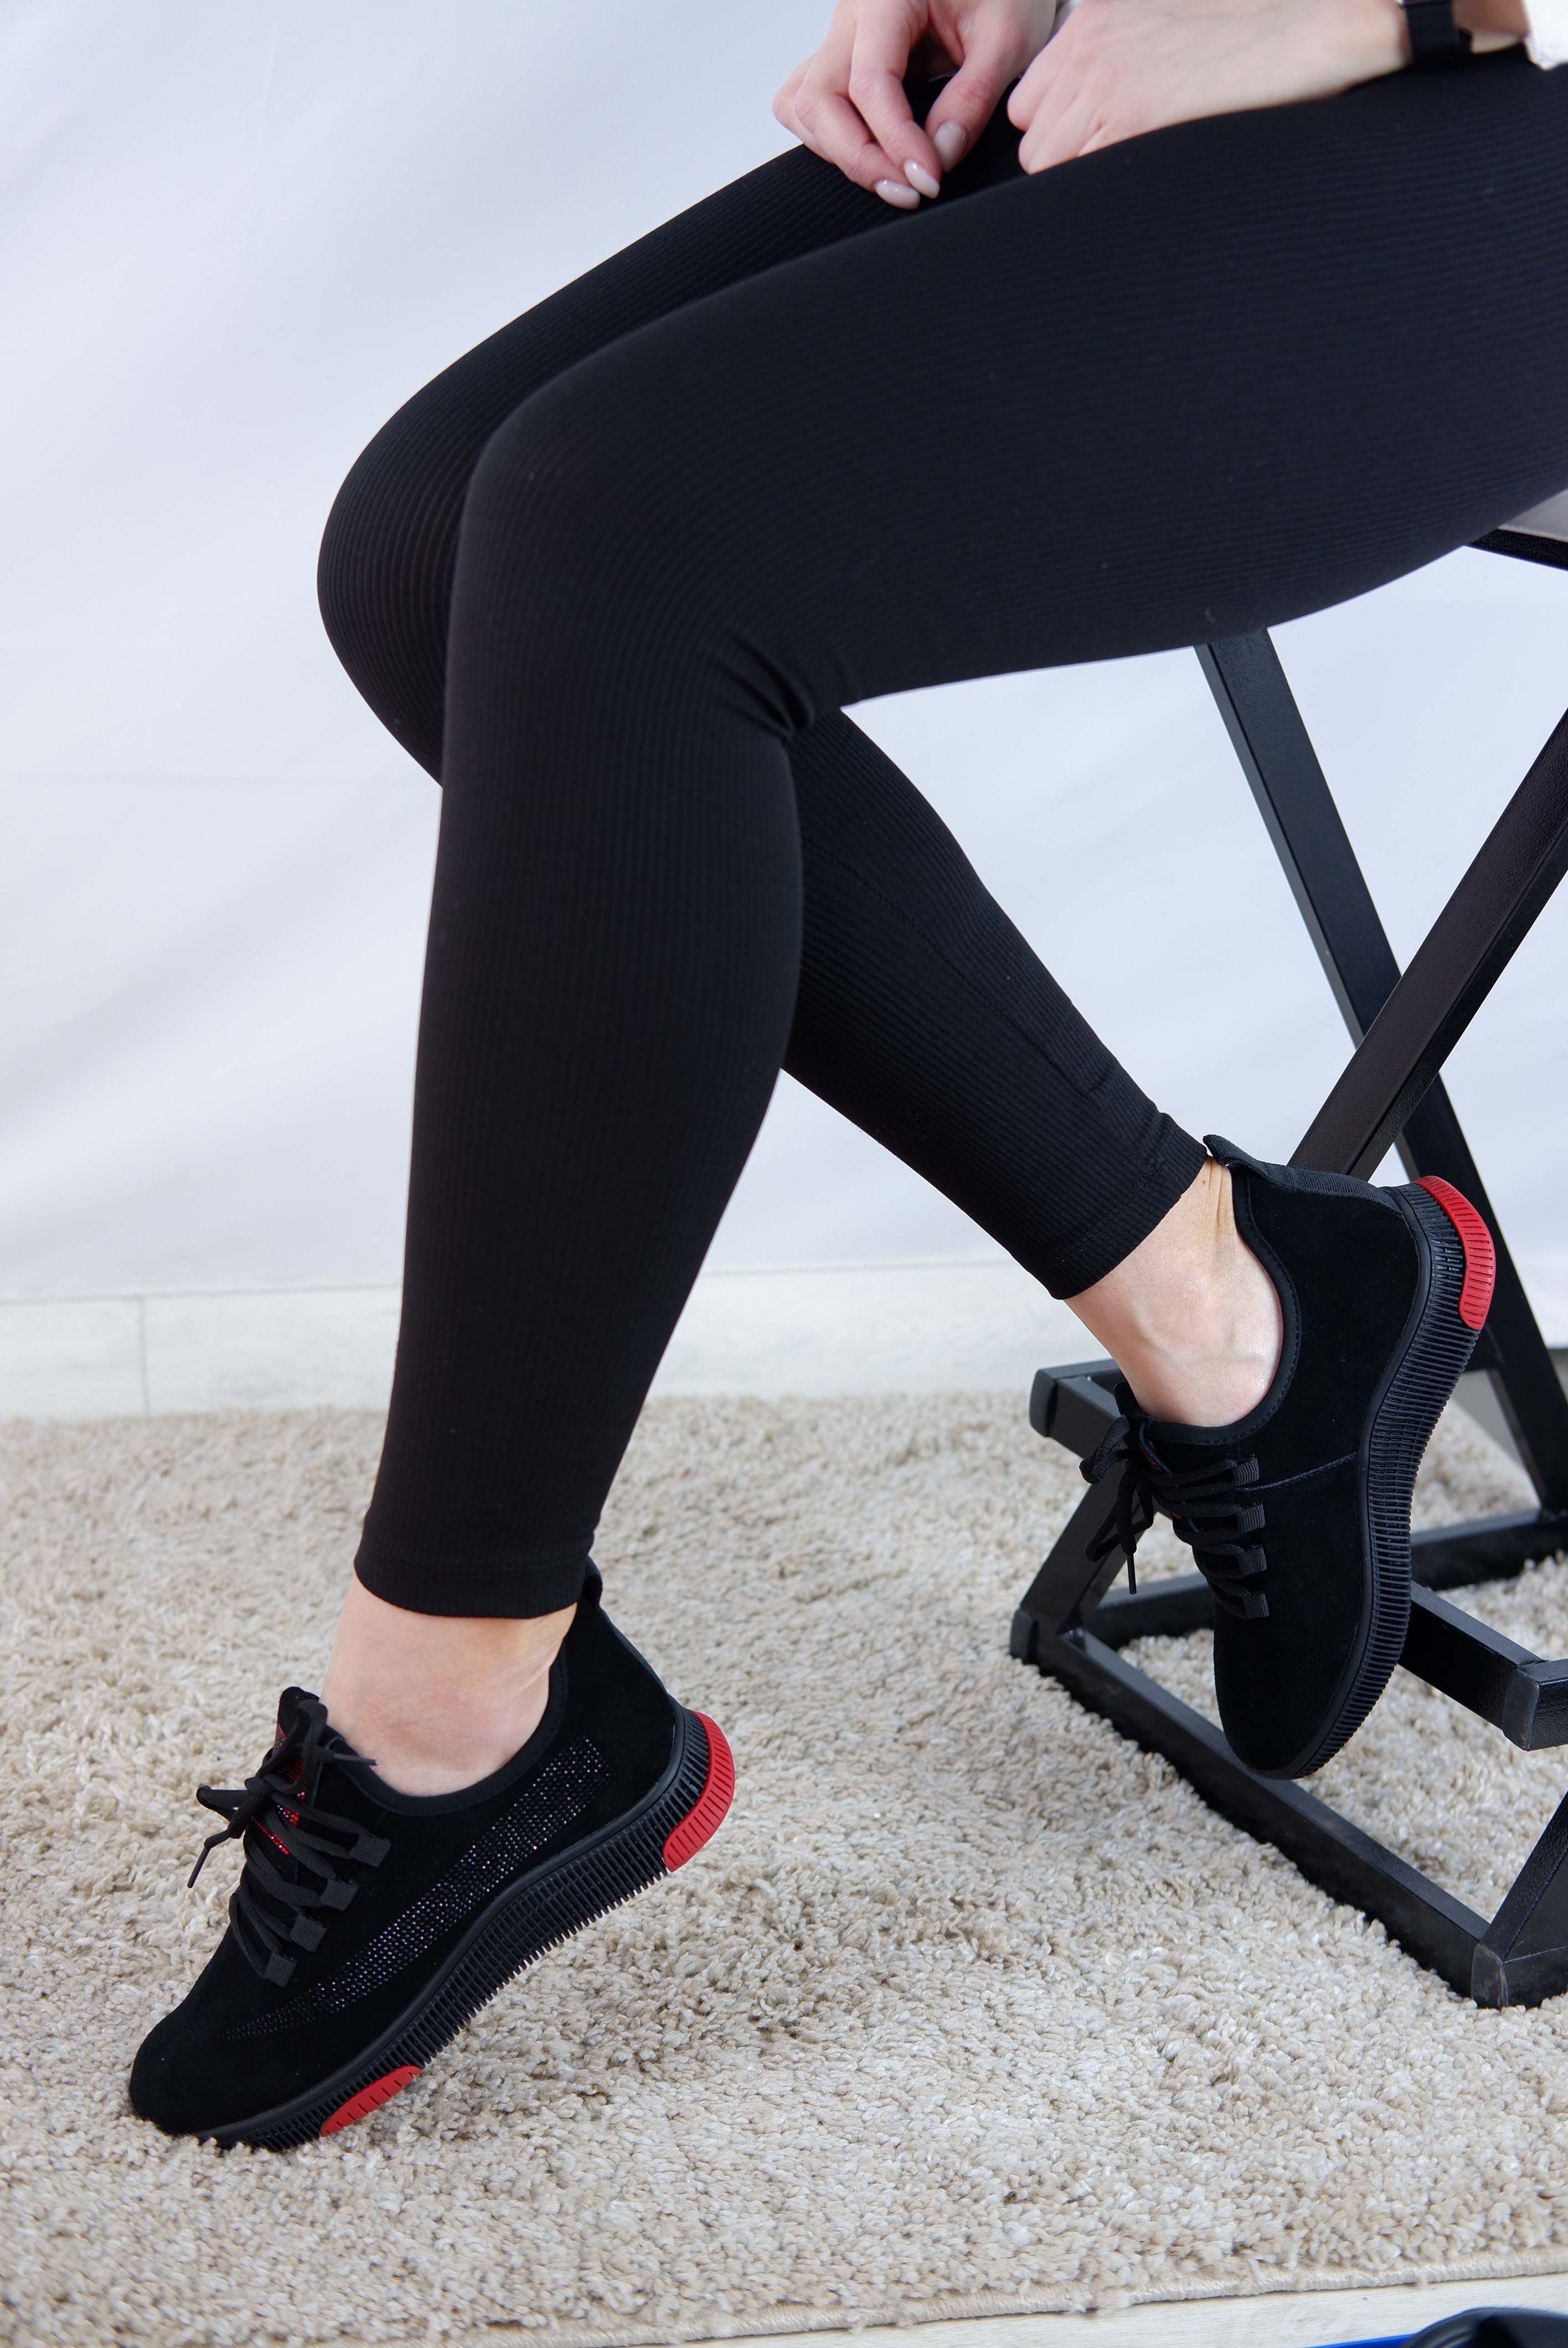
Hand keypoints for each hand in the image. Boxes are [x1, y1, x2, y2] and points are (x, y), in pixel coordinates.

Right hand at [775, 0, 1059, 207]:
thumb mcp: (1008, 38)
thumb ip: (973, 98)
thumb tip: (940, 155)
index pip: (869, 83)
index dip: (896, 141)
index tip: (929, 178)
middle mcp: (852, 16)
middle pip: (818, 100)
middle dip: (859, 158)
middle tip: (909, 190)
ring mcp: (840, 39)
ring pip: (804, 107)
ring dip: (841, 153)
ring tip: (895, 179)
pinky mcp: (842, 61)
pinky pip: (807, 106)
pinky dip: (830, 140)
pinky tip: (873, 154)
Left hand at [1006, 0, 1410, 170]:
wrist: (1304, 29)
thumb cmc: (1248, 33)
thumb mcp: (1164, 21)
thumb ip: (1119, 56)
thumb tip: (1096, 111)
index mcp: (1093, 20)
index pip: (1030, 102)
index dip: (1058, 132)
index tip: (1092, 142)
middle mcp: (1089, 46)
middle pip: (1034, 138)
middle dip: (1066, 159)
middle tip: (1118, 161)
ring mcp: (1105, 80)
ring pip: (1046, 162)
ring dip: (1080, 176)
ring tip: (1134, 164)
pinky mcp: (1131, 115)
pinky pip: (1076, 176)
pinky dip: (1099, 187)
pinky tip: (1143, 170)